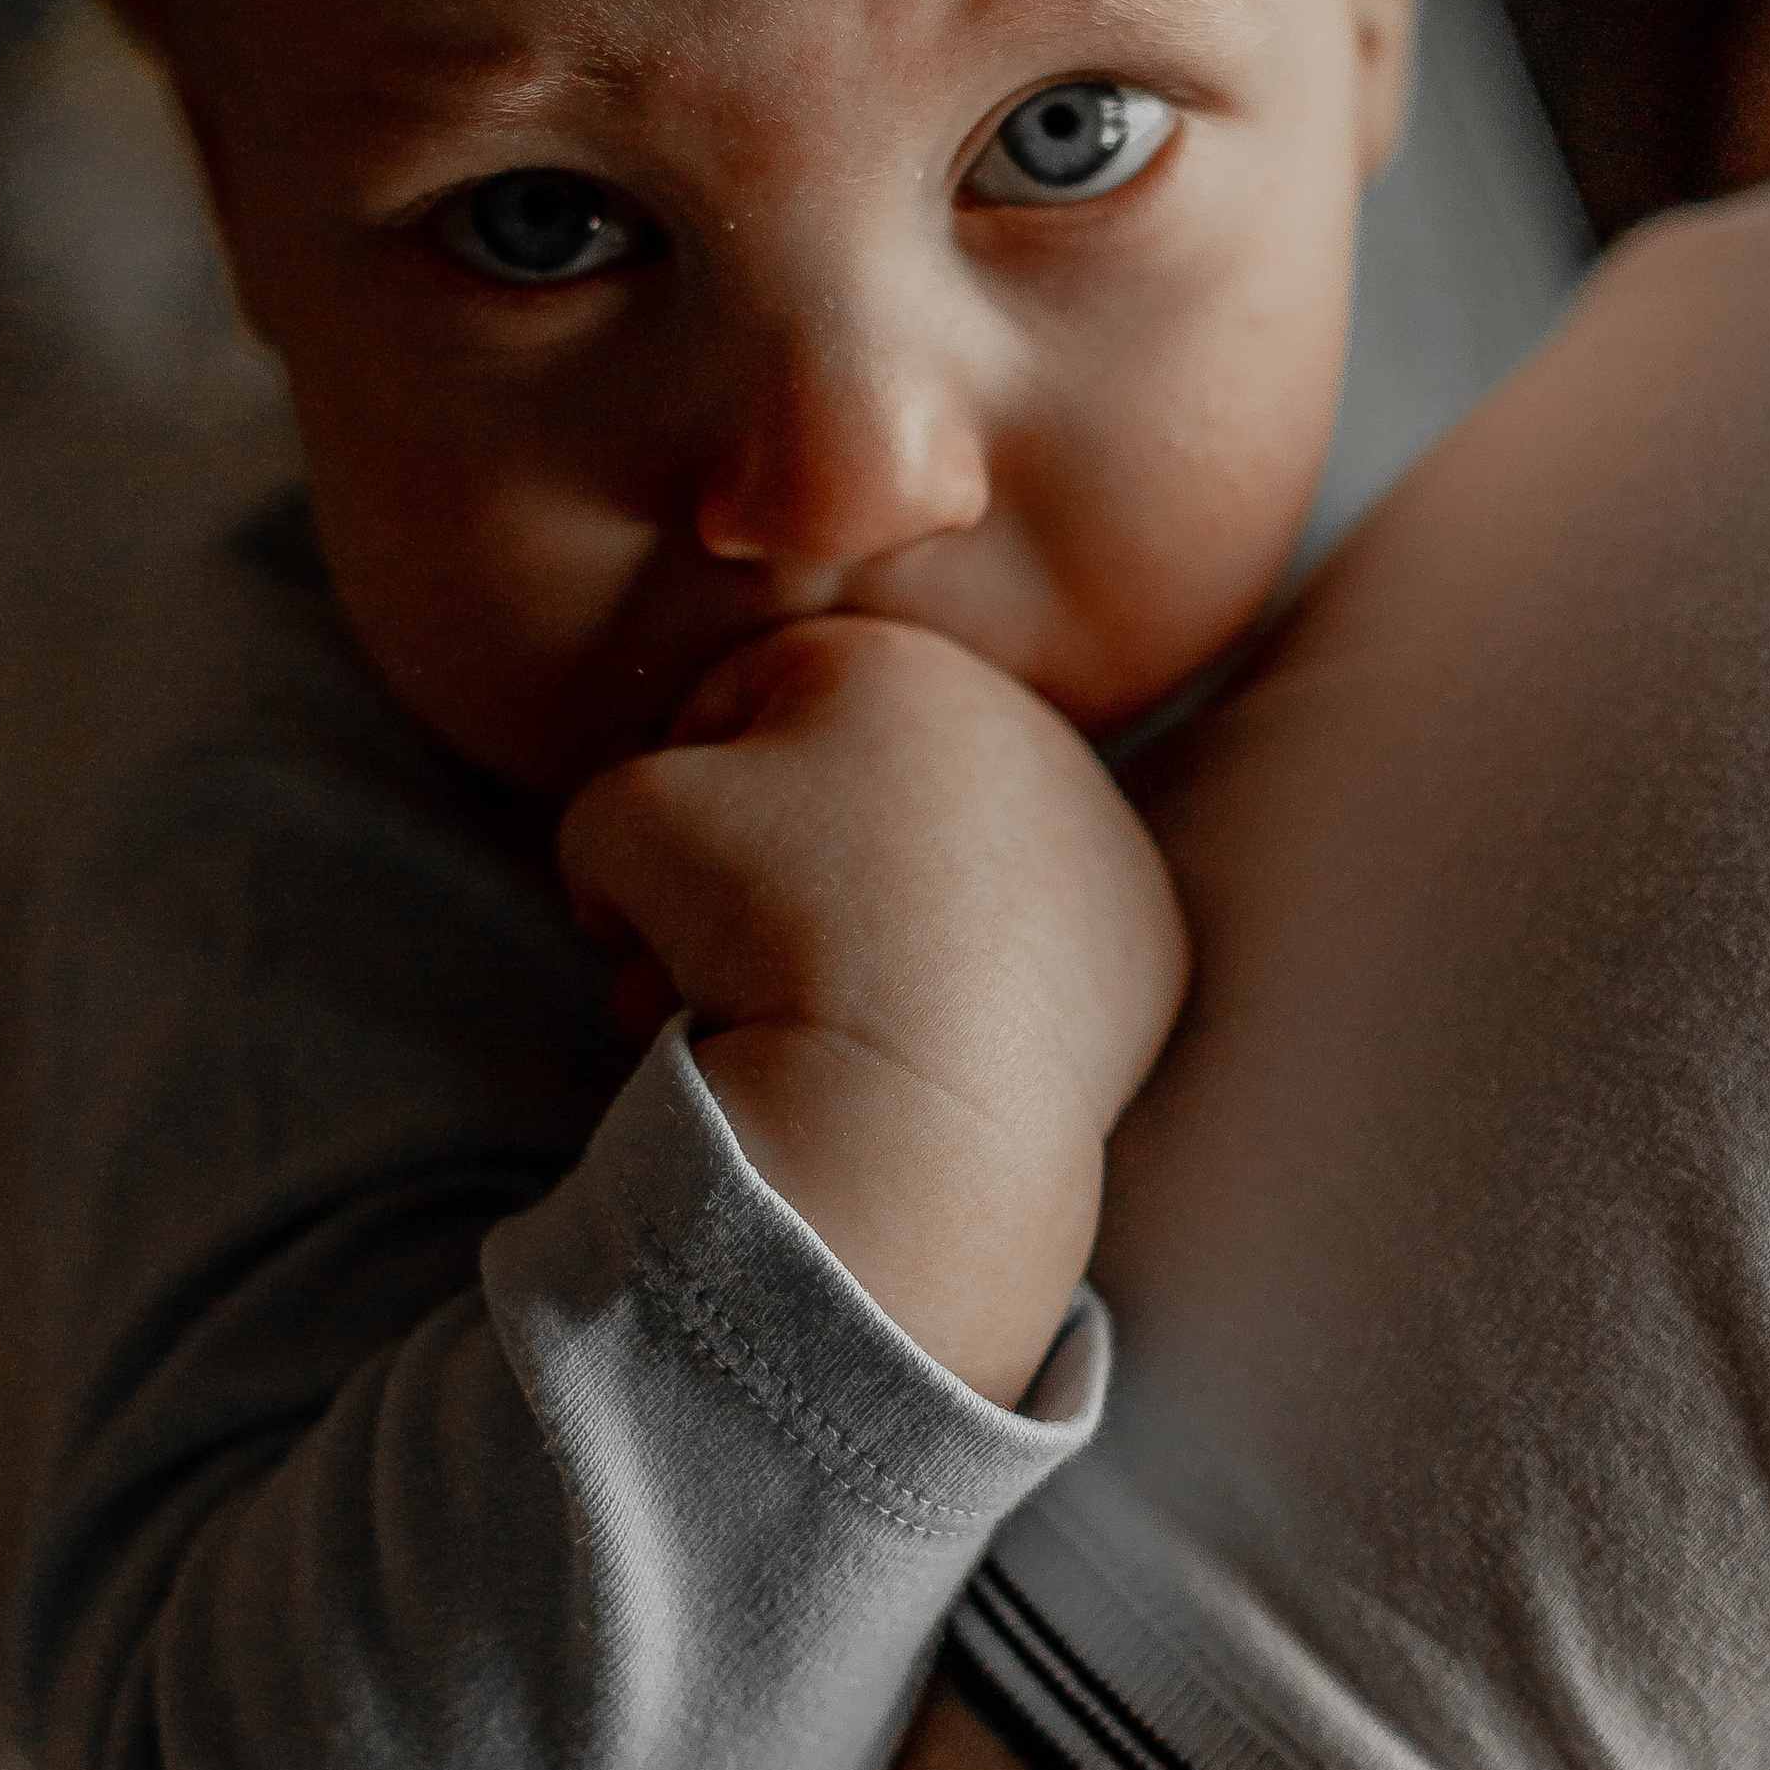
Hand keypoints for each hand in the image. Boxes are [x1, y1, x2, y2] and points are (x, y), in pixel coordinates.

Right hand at [558, 617, 1187, 1400]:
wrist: (913, 1106)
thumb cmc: (755, 937)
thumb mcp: (619, 822)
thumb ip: (622, 787)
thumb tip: (662, 836)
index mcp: (901, 662)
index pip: (746, 695)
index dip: (666, 789)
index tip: (643, 889)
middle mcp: (1027, 722)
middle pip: (856, 780)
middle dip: (763, 870)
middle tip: (696, 968)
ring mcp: (1104, 834)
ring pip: (945, 864)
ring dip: (859, 926)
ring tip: (796, 1019)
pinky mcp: (1149, 943)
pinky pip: (1027, 949)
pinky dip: (969, 987)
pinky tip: (911, 1044)